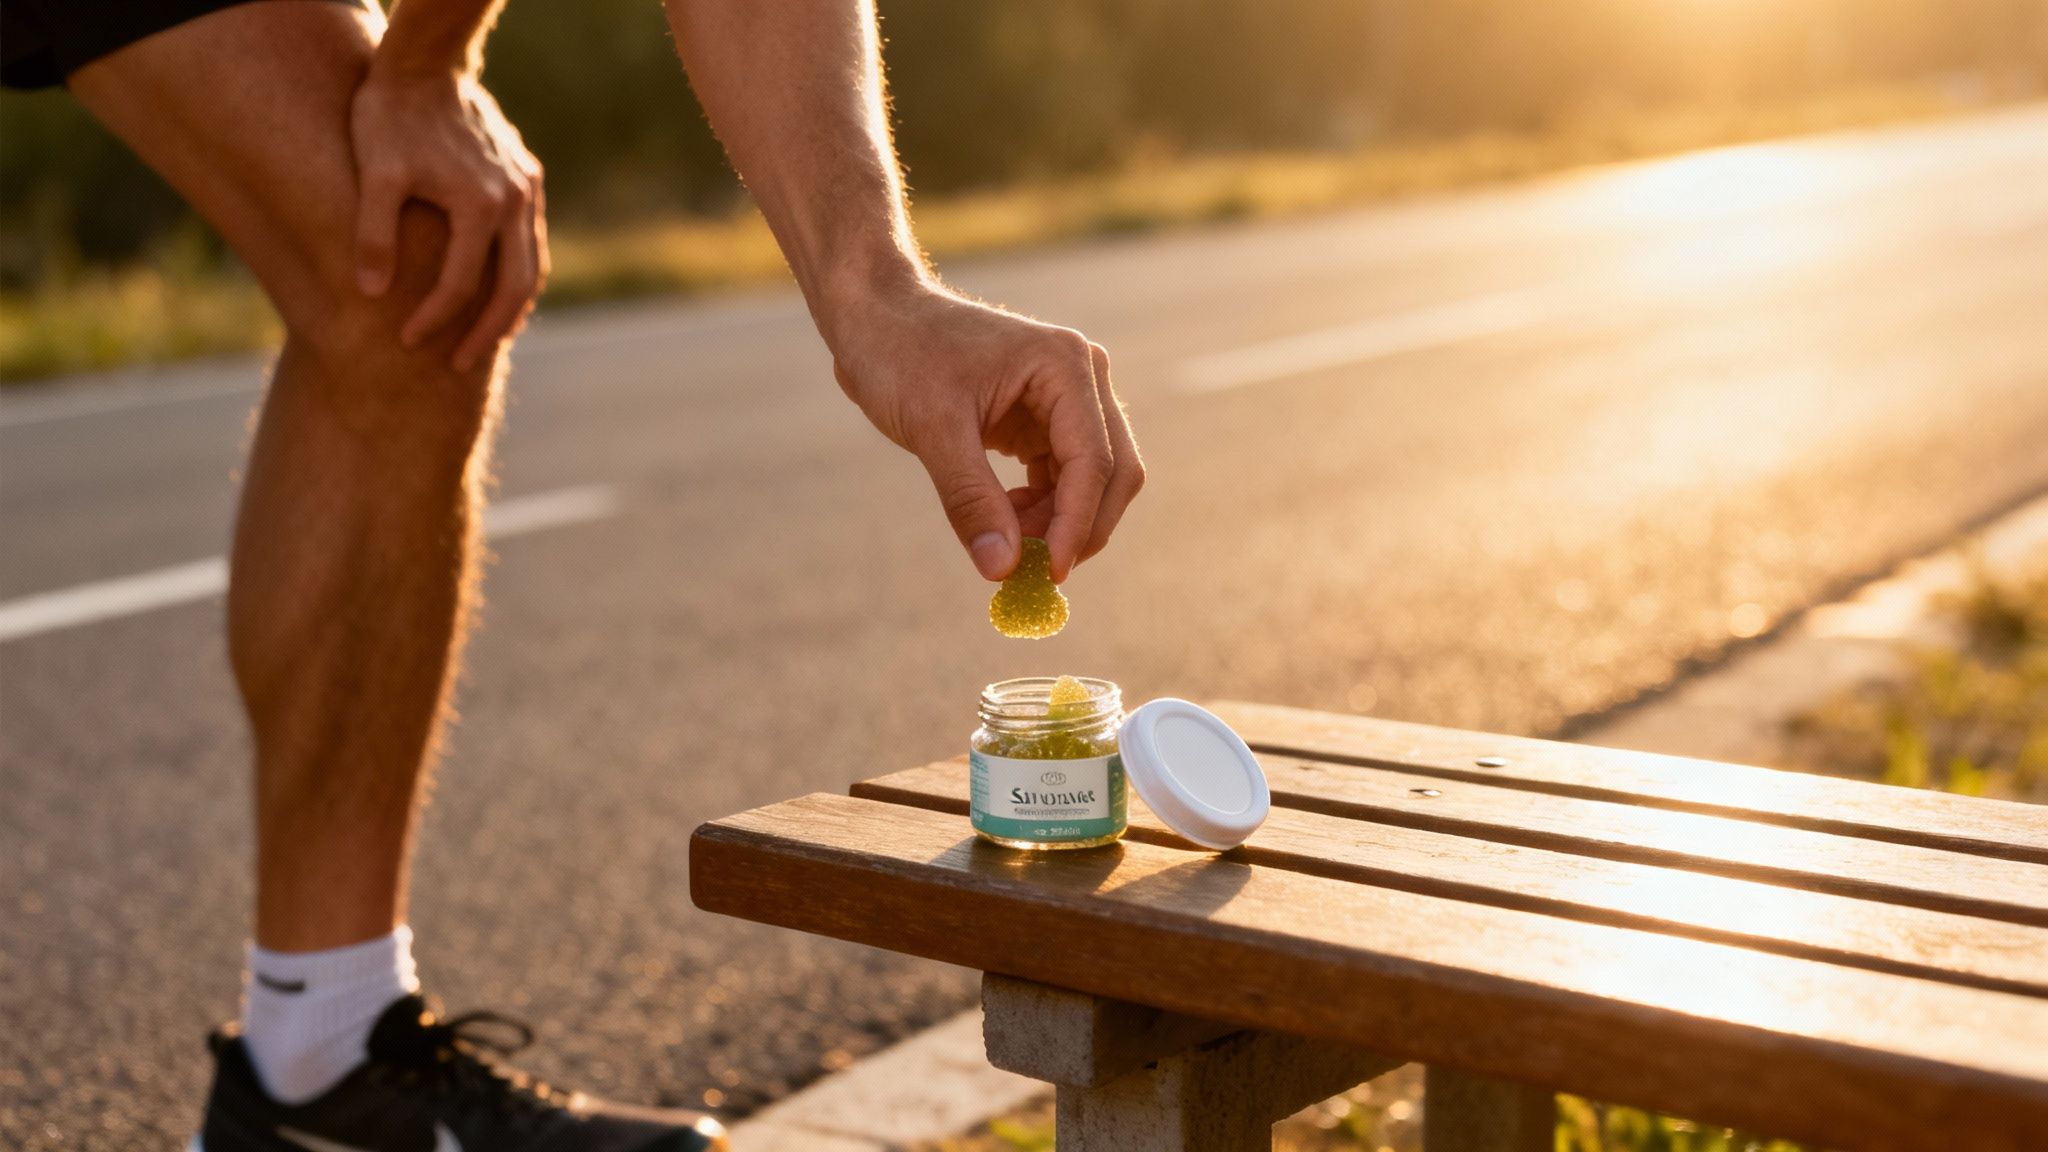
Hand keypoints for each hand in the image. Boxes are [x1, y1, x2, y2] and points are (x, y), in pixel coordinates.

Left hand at [349, 62, 545, 370]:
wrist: (425, 63)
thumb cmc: (391, 117)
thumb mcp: (374, 173)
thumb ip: (374, 234)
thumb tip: (371, 293)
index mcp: (481, 205)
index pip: (462, 284)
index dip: (433, 317)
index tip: (407, 339)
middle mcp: (516, 202)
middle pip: (514, 288)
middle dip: (487, 332)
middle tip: (458, 364)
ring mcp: (527, 190)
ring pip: (532, 267)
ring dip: (511, 308)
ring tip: (487, 339)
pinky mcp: (527, 178)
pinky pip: (531, 241)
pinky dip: (517, 274)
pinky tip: (497, 290)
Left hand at [825, 280, 1143, 582]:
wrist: (876, 318)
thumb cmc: (900, 354)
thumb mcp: (933, 429)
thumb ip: (971, 500)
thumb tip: (1002, 569)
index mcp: (1065, 365)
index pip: (1095, 460)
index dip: (1077, 523)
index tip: (1048, 573)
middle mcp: (1080, 378)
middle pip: (1112, 473)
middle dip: (1079, 528)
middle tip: (1034, 573)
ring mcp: (1067, 399)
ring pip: (1091, 482)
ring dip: (1058, 523)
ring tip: (1005, 541)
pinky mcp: (1045, 420)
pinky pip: (1062, 479)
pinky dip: (1041, 510)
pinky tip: (1002, 520)